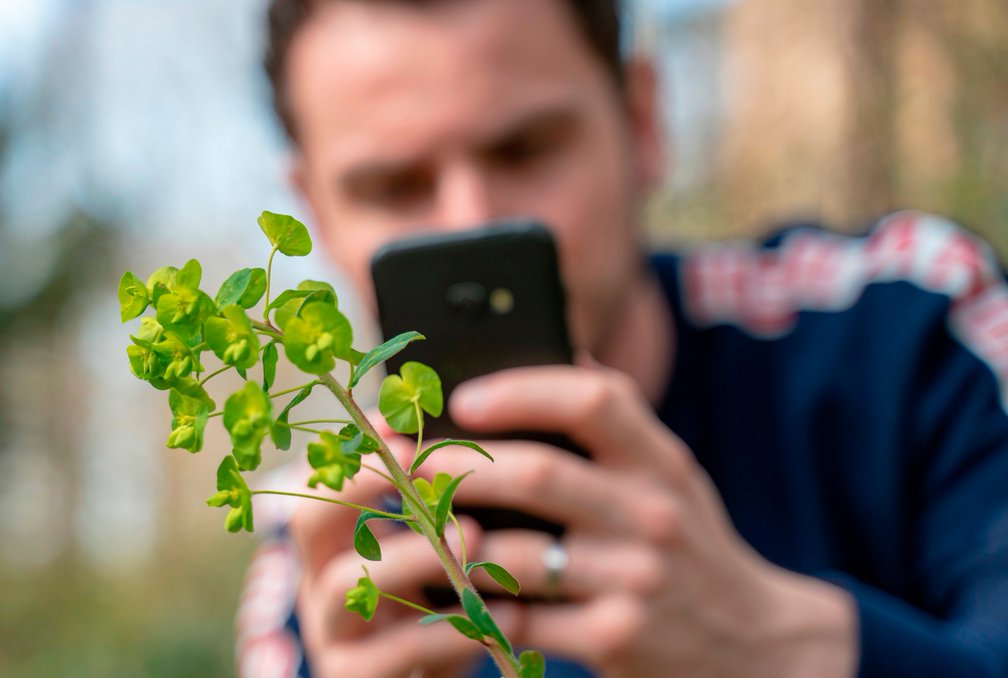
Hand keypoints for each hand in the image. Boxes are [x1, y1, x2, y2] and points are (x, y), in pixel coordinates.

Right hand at [289, 429, 510, 677]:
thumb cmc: (435, 621)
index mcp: (333, 550)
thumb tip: (452, 431)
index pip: (320, 483)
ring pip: (347, 585)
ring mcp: (332, 638)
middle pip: (310, 523)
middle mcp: (319, 588)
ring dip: (413, 553)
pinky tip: (510, 616)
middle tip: (419, 467)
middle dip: (362, 489)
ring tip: (476, 533)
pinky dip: (450, 630)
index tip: (401, 430)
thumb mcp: (430, 564)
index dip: (354, 454)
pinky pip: (392, 654)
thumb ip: (432, 512)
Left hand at [413, 364, 859, 677]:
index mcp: (661, 462)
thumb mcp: (671, 477)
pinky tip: (446, 594)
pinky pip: (522, 620)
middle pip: (539, 474)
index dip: (521, 390)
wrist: (757, 648)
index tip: (462, 398)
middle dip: (458, 468)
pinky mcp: (617, 639)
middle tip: (407, 466)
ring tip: (410, 529)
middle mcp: (653, 515)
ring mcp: (637, 581)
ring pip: (517, 553)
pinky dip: (474, 606)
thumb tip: (560, 343)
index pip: (596, 399)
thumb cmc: (689, 548)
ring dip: (450, 543)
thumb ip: (618, 423)